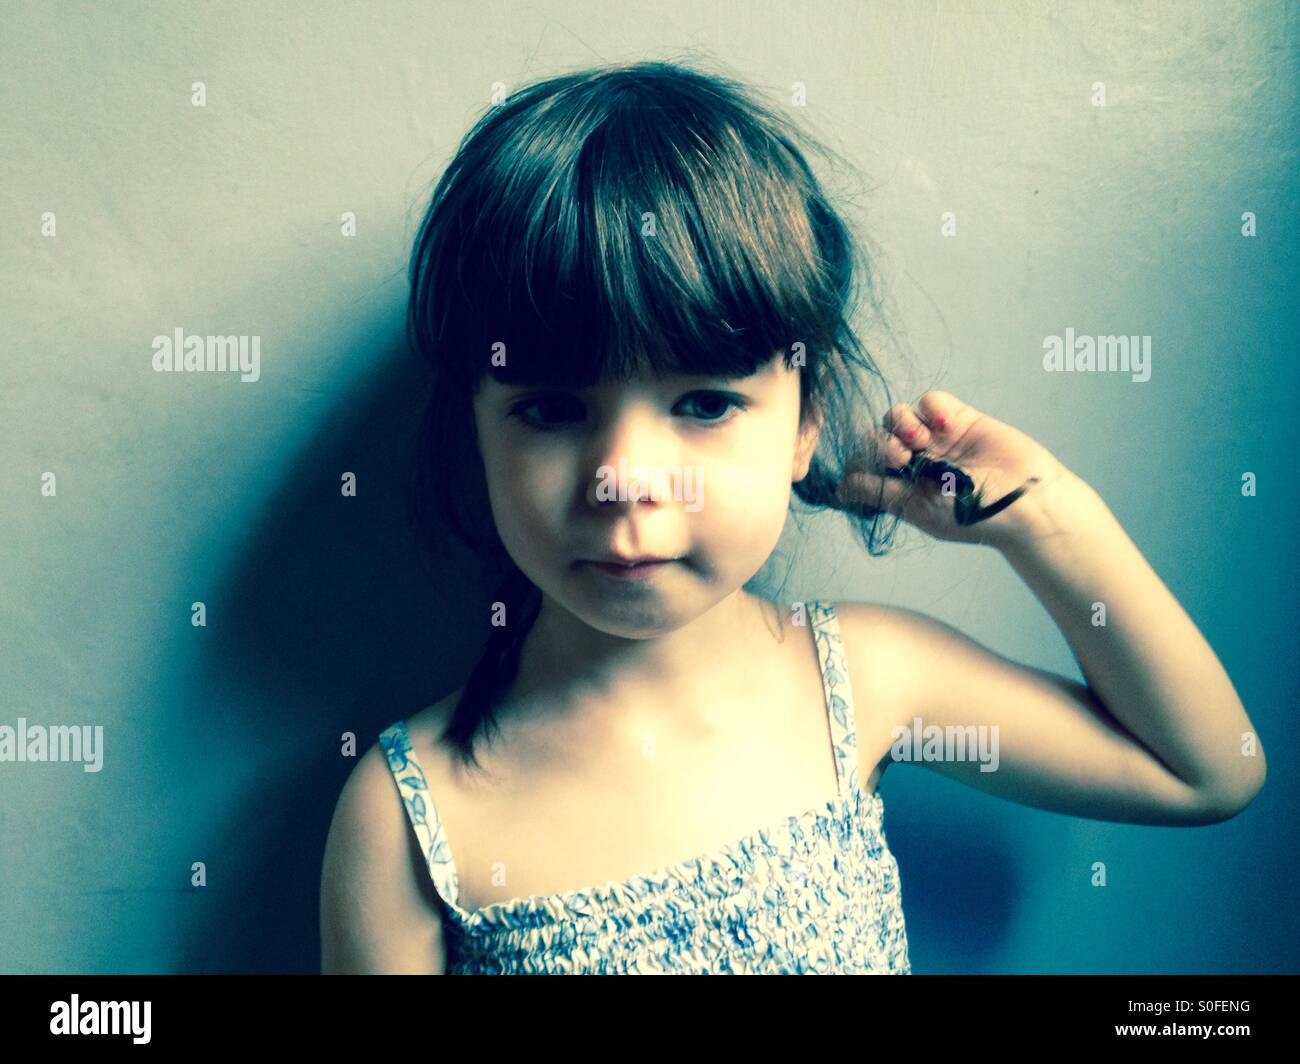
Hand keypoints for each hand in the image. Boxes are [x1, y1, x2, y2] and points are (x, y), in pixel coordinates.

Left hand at [836, 390, 1077, 548]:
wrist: (1022, 500)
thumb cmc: (970, 514)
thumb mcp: (918, 509)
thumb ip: (879, 493)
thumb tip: (841, 488)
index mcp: (900, 485)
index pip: (864, 463)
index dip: (862, 461)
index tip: (876, 470)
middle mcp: (914, 461)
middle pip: (875, 436)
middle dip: (880, 443)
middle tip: (901, 457)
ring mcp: (935, 438)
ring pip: (897, 415)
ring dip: (901, 424)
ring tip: (921, 442)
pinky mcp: (958, 418)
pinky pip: (930, 401)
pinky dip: (931, 408)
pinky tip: (945, 426)